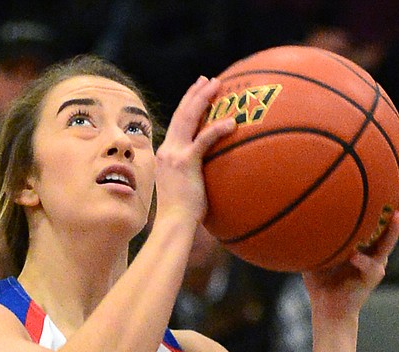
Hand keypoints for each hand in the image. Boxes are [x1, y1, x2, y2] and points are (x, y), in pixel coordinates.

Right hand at [154, 76, 236, 223]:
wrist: (173, 223)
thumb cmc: (184, 214)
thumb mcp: (188, 188)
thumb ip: (197, 175)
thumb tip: (217, 171)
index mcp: (166, 155)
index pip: (177, 124)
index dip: (187, 105)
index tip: (198, 91)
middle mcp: (167, 150)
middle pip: (181, 114)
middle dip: (194, 94)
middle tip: (208, 79)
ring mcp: (174, 155)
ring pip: (188, 119)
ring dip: (202, 99)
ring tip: (217, 85)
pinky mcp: (185, 162)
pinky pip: (203, 140)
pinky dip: (217, 129)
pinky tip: (232, 122)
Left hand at [303, 184, 398, 320]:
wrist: (327, 308)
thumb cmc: (320, 281)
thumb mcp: (314, 254)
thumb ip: (311, 238)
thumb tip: (294, 217)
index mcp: (363, 243)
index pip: (376, 217)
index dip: (383, 200)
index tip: (390, 177)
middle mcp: (374, 250)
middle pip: (391, 225)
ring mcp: (375, 263)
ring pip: (388, 244)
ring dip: (393, 230)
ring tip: (396, 216)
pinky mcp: (371, 279)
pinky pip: (370, 267)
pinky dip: (362, 261)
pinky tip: (355, 255)